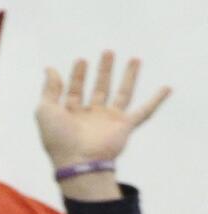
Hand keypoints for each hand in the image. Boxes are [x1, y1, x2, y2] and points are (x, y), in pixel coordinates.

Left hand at [37, 51, 170, 168]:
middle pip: (99, 88)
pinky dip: (156, 100)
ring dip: (129, 76)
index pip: (74, 89)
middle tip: (107, 52)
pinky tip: (166, 88)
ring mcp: (109, 121)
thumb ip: (49, 89)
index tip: (81, 60)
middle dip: (103, 71)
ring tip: (134, 59)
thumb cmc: (58, 137)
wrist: (78, 161)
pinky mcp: (125, 127)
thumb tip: (50, 69)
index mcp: (70, 114)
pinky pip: (144, 111)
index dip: (77, 75)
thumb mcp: (45, 110)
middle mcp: (91, 116)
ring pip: (122, 94)